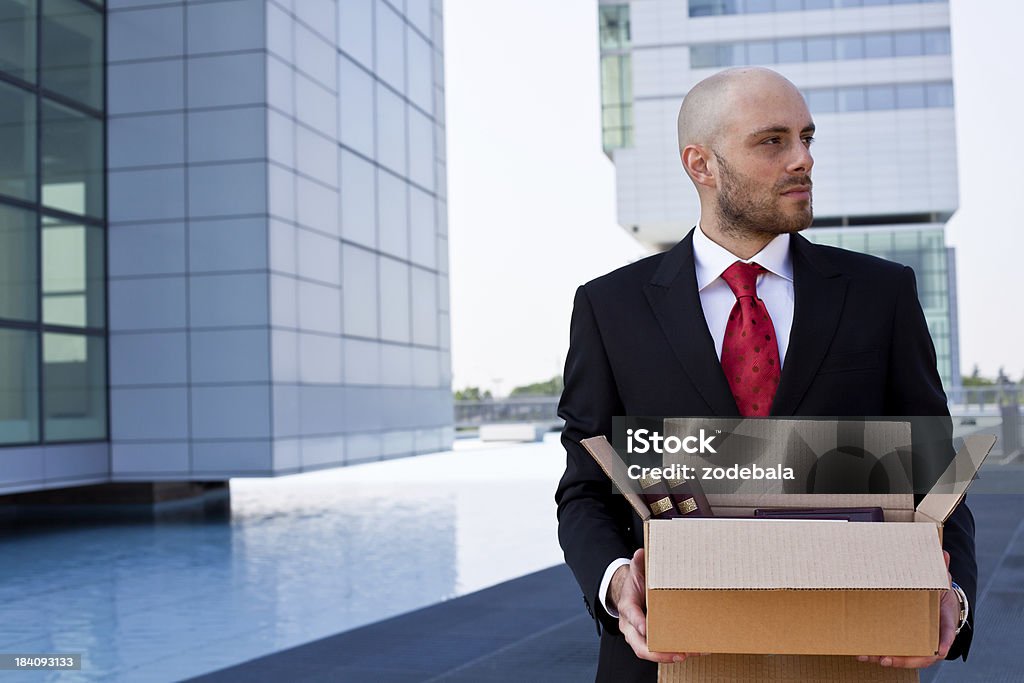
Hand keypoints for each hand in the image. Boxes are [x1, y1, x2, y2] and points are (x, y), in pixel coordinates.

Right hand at [608, 548, 706, 663]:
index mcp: (627, 607)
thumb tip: (641, 553)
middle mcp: (631, 626)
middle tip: (677, 653)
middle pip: (639, 644)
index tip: (646, 628)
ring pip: (649, 652)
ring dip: (668, 656)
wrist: (631, 594)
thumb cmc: (635, 585)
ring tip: (688, 654)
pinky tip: (691, 651)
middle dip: (657, 652)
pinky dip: (673, 653)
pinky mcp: (650, 640)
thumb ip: (638, 564)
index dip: (638, 623)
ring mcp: (639, 635)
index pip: (631, 615)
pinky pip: (659, 651)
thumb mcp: (636, 572)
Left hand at [855, 551, 958, 668]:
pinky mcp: (907, 644)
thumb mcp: (942, 582)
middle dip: (905, 660)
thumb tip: (942, 553)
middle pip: (923, 656)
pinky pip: (896, 653)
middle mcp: (933, 639)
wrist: (940, 603)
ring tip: (868, 657)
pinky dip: (880, 655)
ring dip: (887, 660)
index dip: (944, 643)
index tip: (940, 649)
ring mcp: (920, 643)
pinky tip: (864, 654)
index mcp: (945, 624)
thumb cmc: (940, 595)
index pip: (948, 636)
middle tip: (887, 658)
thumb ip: (941, 570)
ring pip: (906, 658)